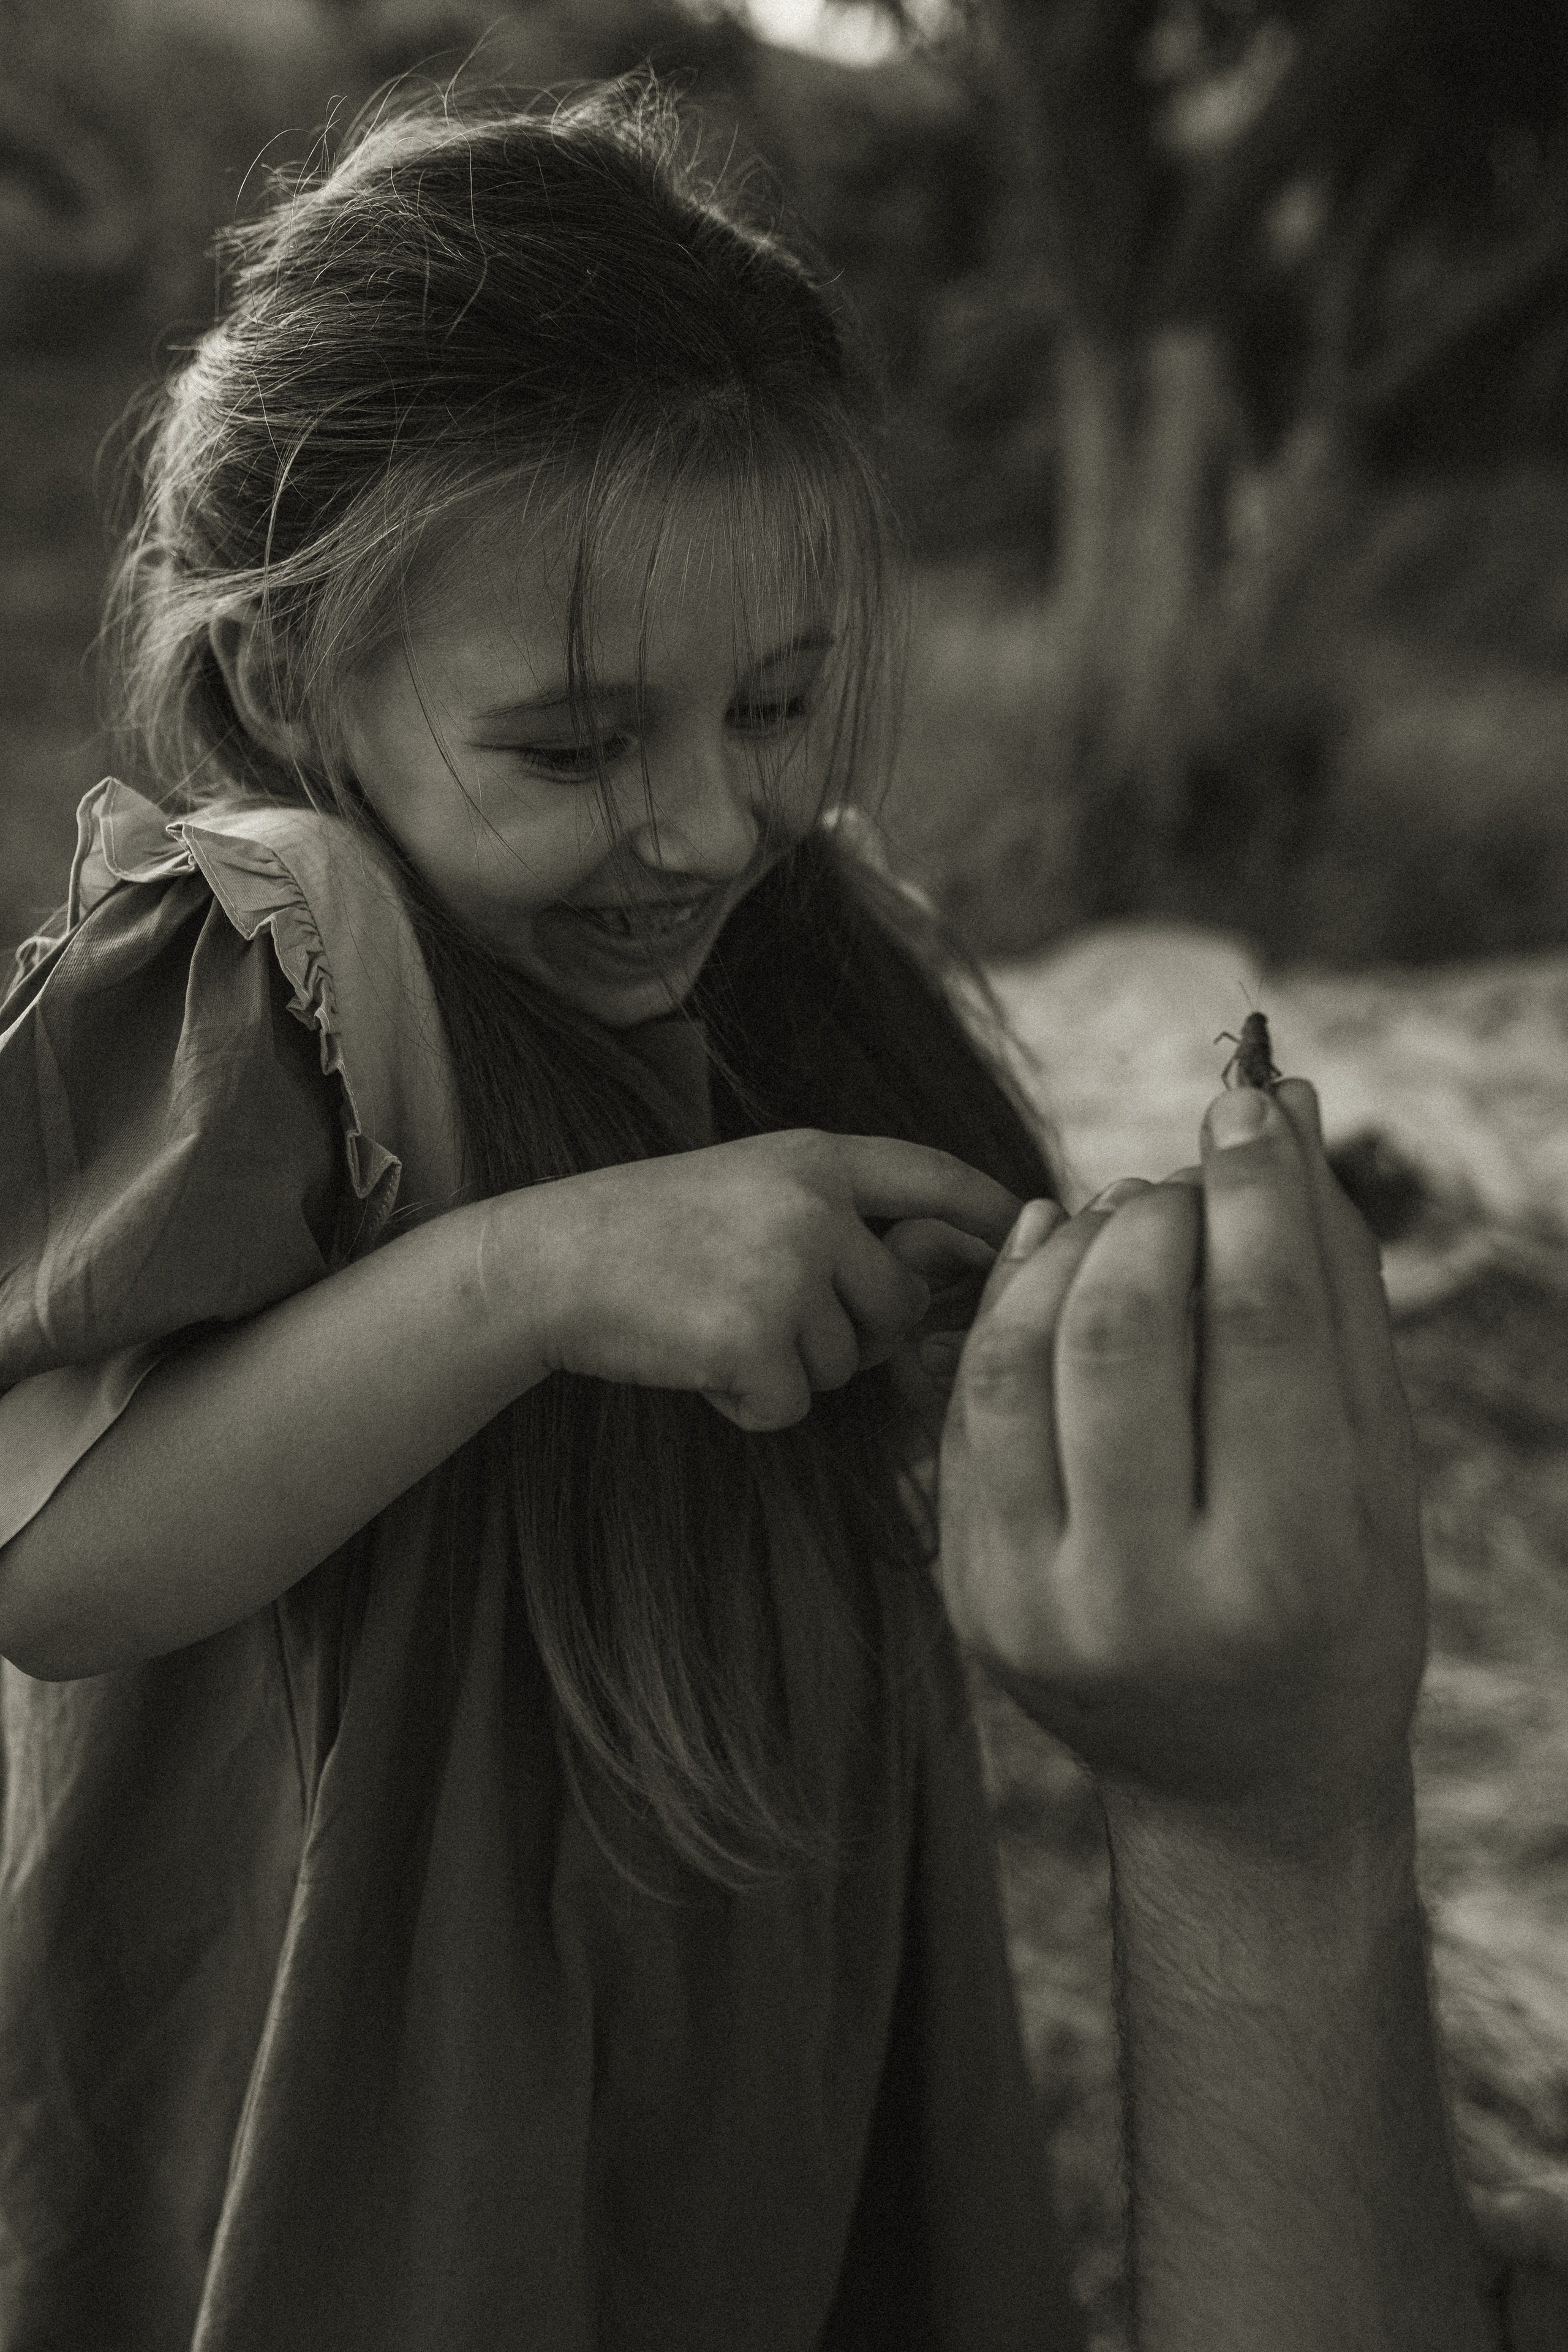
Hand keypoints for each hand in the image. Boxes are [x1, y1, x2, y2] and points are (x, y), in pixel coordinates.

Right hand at [522, 1130, 1020, 1432]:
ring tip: (710, 1321)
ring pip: (844, 1363)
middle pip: (896, 1304)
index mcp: (816, 1157)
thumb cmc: (647, 1234)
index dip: (991, 1211)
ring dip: (788, 1367)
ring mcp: (786, 1271)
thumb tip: (930, 1282)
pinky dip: (746, 1403)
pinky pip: (791, 1405)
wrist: (547, 1263)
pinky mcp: (754, 1340)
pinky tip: (693, 1360)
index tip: (1035, 1233)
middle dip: (851, 1331)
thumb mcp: (750, 1186)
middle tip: (761, 1312)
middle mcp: (814, 1206)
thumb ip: (837, 1215)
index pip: (936, 1176)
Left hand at [936, 1079, 1426, 1846]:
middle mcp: (1144, 1600)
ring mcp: (1035, 1606)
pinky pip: (965, 1409)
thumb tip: (1289, 1110)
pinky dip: (1005, 1307)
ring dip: (1068, 1248)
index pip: (1256, 1329)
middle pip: (1121, 1332)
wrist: (1237, 1778)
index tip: (1250, 1100)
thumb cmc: (1339, 1611)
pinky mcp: (968, 1595)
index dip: (1253, 1191)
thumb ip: (1334, 1291)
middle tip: (1187, 1178)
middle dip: (1154, 1214)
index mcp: (1282, 1573)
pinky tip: (1052, 1257)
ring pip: (1015, 1358)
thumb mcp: (1376, 1469)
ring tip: (1125, 1215)